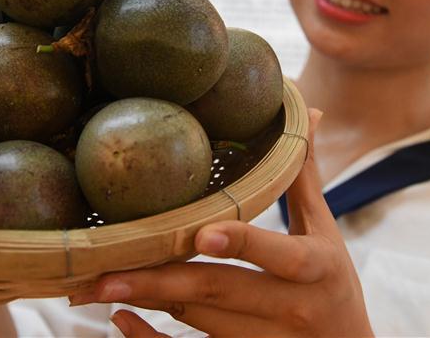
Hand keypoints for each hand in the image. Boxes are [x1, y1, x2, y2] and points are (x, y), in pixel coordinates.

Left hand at [68, 108, 373, 337]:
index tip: (203, 233)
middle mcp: (291, 308)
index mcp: (314, 268)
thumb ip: (304, 177)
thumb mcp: (325, 232)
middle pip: (218, 290)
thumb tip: (308, 112)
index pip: (277, 255)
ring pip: (197, 321)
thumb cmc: (332, 285)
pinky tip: (120, 319)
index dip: (241, 244)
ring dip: (148, 301)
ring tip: (97, 285)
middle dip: (161, 280)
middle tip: (106, 272)